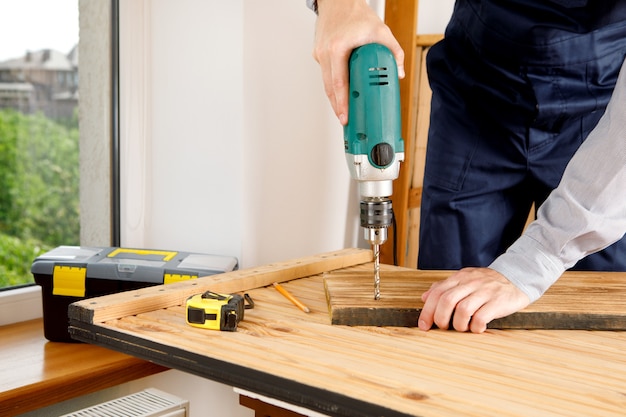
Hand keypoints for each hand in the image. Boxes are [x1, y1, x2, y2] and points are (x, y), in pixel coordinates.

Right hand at [313, 0, 403, 124]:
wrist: (338, 1)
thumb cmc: (355, 14)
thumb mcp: (381, 31)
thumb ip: (393, 52)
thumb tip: (398, 72)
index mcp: (337, 48)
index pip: (339, 82)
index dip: (342, 102)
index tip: (346, 115)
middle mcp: (325, 53)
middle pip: (329, 88)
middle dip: (338, 107)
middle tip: (346, 121)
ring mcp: (320, 54)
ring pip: (326, 83)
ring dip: (335, 99)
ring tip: (344, 112)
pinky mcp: (319, 54)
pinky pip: (326, 74)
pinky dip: (333, 86)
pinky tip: (341, 94)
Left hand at [418, 268, 530, 332]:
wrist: (517, 277)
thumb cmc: (487, 283)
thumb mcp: (464, 279)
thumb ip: (444, 287)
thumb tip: (424, 297)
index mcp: (459, 277)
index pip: (437, 293)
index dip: (427, 311)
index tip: (424, 325)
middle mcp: (470, 283)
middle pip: (447, 301)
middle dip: (440, 318)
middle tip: (443, 327)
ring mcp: (484, 292)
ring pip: (463, 309)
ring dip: (458, 324)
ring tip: (462, 328)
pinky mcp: (498, 302)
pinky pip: (481, 317)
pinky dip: (475, 327)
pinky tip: (477, 328)